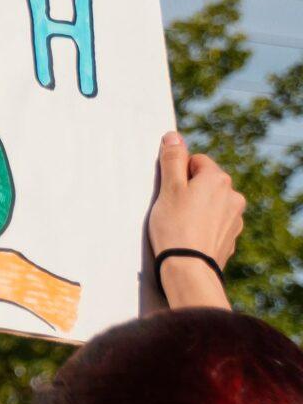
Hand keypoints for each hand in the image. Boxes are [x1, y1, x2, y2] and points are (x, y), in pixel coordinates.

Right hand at [149, 130, 241, 309]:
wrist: (189, 267)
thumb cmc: (174, 226)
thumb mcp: (168, 188)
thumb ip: (173, 160)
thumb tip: (173, 136)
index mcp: (217, 179)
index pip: (197, 161)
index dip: (179, 173)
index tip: (168, 190)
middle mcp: (233, 195)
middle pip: (207, 182)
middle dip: (190, 190)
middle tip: (171, 207)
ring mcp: (235, 218)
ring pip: (213, 203)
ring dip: (198, 208)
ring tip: (180, 224)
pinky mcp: (232, 237)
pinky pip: (216, 224)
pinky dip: (204, 226)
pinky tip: (190, 237)